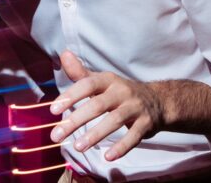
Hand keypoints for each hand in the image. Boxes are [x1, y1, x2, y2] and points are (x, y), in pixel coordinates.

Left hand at [48, 50, 164, 160]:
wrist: (158, 100)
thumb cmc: (120, 92)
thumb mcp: (102, 81)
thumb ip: (81, 73)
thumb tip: (63, 54)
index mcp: (109, 80)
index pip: (88, 84)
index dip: (71, 96)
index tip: (53, 110)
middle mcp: (122, 91)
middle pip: (98, 105)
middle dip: (76, 120)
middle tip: (56, 135)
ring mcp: (135, 108)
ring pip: (115, 121)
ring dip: (95, 134)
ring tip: (78, 147)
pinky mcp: (146, 124)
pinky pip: (133, 136)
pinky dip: (121, 147)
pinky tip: (107, 157)